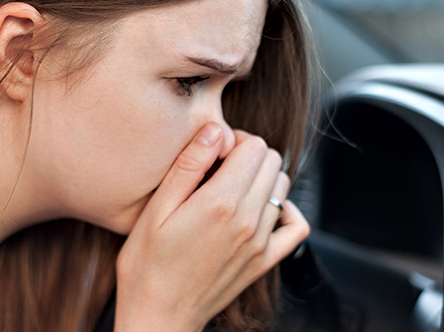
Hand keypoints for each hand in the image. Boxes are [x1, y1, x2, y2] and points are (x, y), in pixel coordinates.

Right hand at [115, 123, 309, 331]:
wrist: (158, 316)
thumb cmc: (147, 264)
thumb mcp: (156, 209)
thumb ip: (189, 165)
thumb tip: (215, 130)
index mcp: (221, 202)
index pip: (254, 146)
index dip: (236, 140)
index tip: (216, 151)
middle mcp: (248, 220)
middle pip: (273, 161)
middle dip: (250, 155)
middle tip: (223, 166)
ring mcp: (261, 242)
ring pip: (283, 187)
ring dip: (263, 178)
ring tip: (233, 187)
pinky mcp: (265, 260)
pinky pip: (296, 227)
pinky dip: (285, 210)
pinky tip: (263, 208)